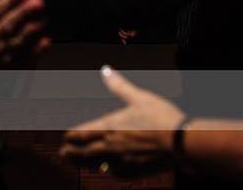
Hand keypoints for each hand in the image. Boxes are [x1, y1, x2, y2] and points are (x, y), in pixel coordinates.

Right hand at [0, 0, 49, 68]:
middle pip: (9, 24)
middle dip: (23, 13)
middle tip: (39, 0)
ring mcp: (5, 49)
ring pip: (19, 40)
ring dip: (32, 30)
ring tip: (45, 18)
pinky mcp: (16, 61)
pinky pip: (27, 56)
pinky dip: (37, 49)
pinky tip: (47, 40)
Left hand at [60, 66, 184, 176]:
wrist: (179, 142)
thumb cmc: (159, 117)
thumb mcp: (138, 96)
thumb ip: (119, 85)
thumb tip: (105, 69)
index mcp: (108, 127)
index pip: (80, 134)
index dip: (71, 136)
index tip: (65, 137)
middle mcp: (109, 147)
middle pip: (82, 154)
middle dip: (71, 154)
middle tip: (63, 154)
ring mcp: (120, 162)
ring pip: (95, 166)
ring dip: (84, 164)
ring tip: (79, 163)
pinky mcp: (132, 172)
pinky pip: (114, 174)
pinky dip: (107, 171)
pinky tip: (108, 169)